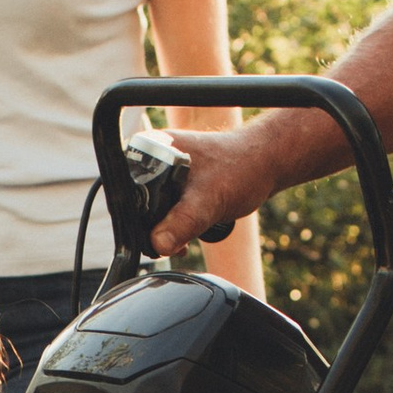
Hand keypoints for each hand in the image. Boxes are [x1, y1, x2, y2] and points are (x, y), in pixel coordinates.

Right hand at [149, 114, 329, 253]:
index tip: (154, 238)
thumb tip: (158, 244)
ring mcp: (162, 170)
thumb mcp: (208, 200)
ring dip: (165, 230)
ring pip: (150, 211)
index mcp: (149, 149)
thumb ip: (182, 222)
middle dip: (153, 228)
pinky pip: (164, 210)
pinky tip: (189, 232)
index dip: (135, 219)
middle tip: (176, 243)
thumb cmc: (241, 168)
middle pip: (135, 204)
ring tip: (186, 237)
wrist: (267, 164)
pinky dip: (174, 225)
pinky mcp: (174, 183)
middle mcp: (150, 156)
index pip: (125, 192)